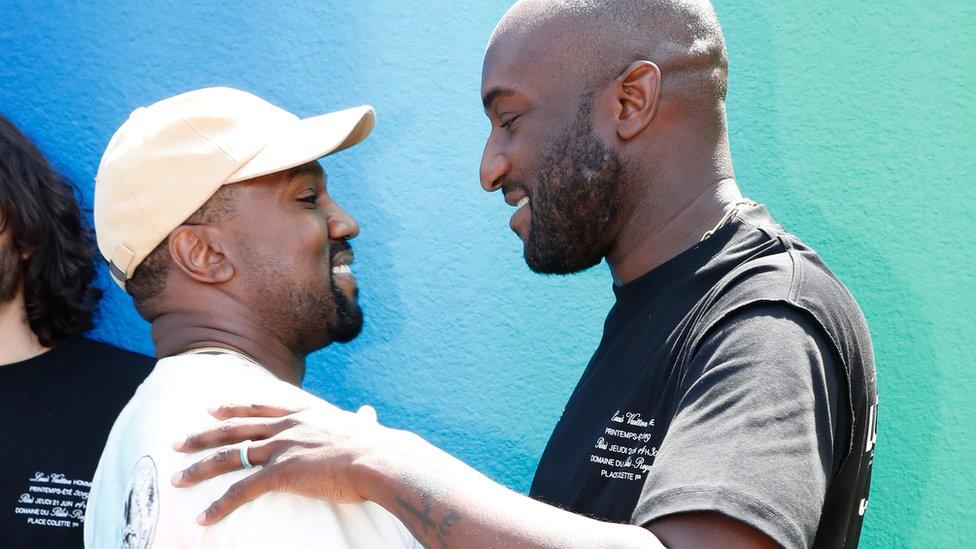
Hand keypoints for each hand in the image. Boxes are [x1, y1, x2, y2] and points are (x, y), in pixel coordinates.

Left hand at [171, 401, 387, 524]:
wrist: (377, 458)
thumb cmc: (376, 447)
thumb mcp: (362, 427)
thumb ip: (358, 422)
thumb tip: (369, 416)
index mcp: (303, 413)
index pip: (258, 408)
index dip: (232, 408)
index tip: (211, 408)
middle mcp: (286, 426)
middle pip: (234, 429)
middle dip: (202, 436)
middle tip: (177, 442)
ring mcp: (281, 448)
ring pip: (229, 457)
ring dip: (199, 469)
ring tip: (176, 479)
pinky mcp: (280, 473)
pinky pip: (240, 491)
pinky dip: (219, 505)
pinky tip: (204, 516)